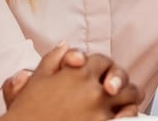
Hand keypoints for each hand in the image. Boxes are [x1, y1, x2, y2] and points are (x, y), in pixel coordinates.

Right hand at [2, 44, 141, 120]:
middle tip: (119, 86)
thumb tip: (64, 44)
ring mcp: (100, 111)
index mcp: (77, 74)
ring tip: (129, 101)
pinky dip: (129, 116)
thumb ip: (53, 59)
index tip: (101, 72)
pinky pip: (127, 119)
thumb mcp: (37, 79)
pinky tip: (124, 115)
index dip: (102, 65)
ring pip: (129, 98)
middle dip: (120, 80)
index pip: (102, 61)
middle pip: (120, 77)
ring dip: (130, 97)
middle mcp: (92, 91)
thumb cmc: (27, 111)